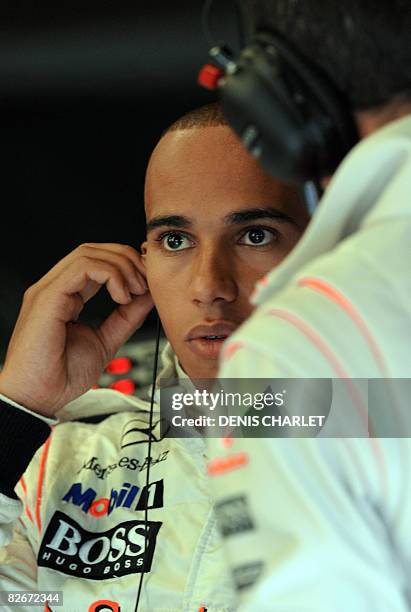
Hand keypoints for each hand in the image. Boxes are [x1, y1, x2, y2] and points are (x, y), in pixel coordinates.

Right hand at [0, 243, 153, 416]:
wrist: (39, 398)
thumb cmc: (60, 376)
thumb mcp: (106, 341)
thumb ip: (126, 318)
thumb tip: (146, 298)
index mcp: (66, 296)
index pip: (96, 263)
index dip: (126, 265)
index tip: (147, 282)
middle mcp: (55, 288)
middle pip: (94, 250)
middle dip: (127, 260)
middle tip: (146, 283)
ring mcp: (49, 290)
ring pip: (89, 253)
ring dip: (122, 267)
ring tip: (136, 291)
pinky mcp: (47, 297)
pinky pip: (82, 267)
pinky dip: (110, 275)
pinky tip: (122, 296)